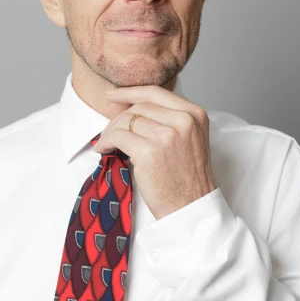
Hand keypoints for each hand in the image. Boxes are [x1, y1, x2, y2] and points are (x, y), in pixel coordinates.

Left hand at [93, 85, 215, 220]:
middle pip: (138, 106)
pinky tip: (104, 150)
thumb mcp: (190, 139)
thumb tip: (132, 109)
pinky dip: (106, 142)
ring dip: (110, 132)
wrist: (191, 208)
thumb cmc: (187, 178)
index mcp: (195, 114)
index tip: (112, 96)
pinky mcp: (149, 152)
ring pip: (126, 120)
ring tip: (106, 143)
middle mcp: (183, 121)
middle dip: (118, 118)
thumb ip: (170, 120)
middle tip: (109, 132)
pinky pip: (118, 137)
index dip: (129, 92)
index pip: (156, 92)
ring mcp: (167, 135)